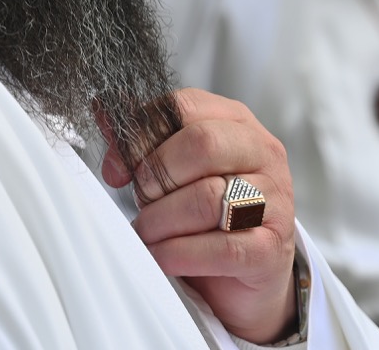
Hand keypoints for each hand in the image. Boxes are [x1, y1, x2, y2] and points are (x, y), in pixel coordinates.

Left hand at [101, 88, 298, 344]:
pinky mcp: (271, 249)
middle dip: (156, 175)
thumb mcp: (176, 167)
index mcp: (236, 122)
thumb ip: (143, 139)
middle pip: (202, 143)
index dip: (141, 135)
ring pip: (207, 197)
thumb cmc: (208, 210)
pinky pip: (222, 247)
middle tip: (140, 198)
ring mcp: (274, 201)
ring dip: (162, 219)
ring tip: (147, 232)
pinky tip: (162, 256)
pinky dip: (180, 253)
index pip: (184, 106)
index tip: (117, 168)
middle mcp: (262, 153)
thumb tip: (104, 111)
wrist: (249, 271)